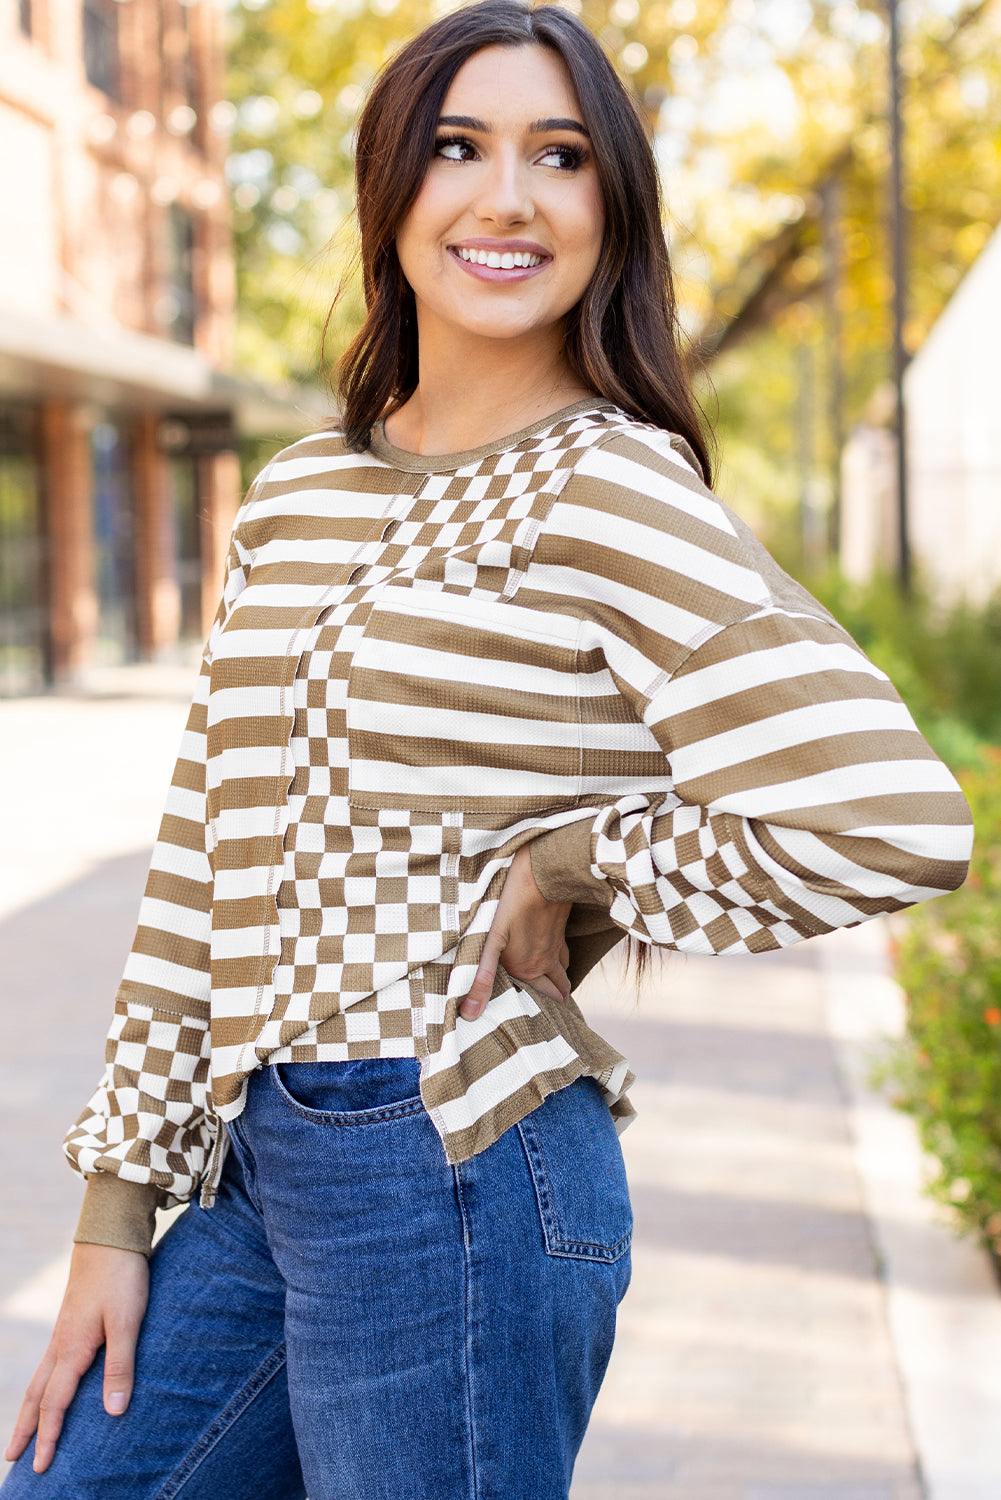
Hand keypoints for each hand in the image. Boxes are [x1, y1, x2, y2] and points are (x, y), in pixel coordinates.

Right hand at [4, 1243, 148, 1472]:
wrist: (110, 1235)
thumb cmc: (121, 1277)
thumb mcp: (127, 1322)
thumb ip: (120, 1366)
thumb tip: (113, 1412)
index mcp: (72, 1348)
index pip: (56, 1403)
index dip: (49, 1437)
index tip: (40, 1467)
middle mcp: (60, 1344)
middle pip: (37, 1395)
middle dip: (26, 1429)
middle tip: (11, 1458)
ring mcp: (63, 1331)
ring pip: (39, 1379)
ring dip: (31, 1408)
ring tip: (23, 1431)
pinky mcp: (70, 1321)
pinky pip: (49, 1363)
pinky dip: (43, 1385)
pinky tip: (50, 1387)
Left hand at [460, 844, 571, 1019]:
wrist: (542, 872)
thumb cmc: (510, 904)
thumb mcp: (488, 940)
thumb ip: (478, 977)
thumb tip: (470, 1014)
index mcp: (528, 968)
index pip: (544, 1002)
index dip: (545, 1016)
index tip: (544, 1027)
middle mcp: (545, 961)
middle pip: (559, 992)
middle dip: (556, 1006)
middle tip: (551, 1017)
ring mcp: (555, 944)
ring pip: (564, 972)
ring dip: (560, 986)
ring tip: (554, 996)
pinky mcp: (558, 927)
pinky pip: (563, 952)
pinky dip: (560, 962)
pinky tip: (551, 958)